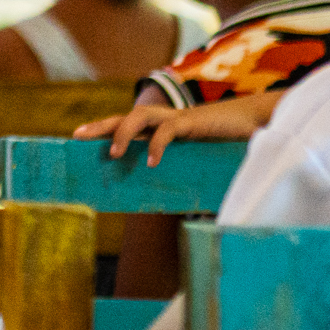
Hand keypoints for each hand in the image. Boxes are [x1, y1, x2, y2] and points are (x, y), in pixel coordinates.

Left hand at [74, 91, 282, 165]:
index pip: (124, 126)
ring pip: (138, 118)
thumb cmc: (222, 143)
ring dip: (122, 133)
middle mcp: (162, 120)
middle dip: (99, 127)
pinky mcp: (190, 122)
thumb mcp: (197, 162)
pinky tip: (152, 162)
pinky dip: (158, 145)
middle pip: (122, 118)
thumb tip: (181, 211)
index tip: (79, 140)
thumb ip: (185, 177)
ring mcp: (174, 118)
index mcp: (160, 128)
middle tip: (77, 137)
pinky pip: (168, 130)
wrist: (252, 122)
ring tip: (115, 154)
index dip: (102, 131)